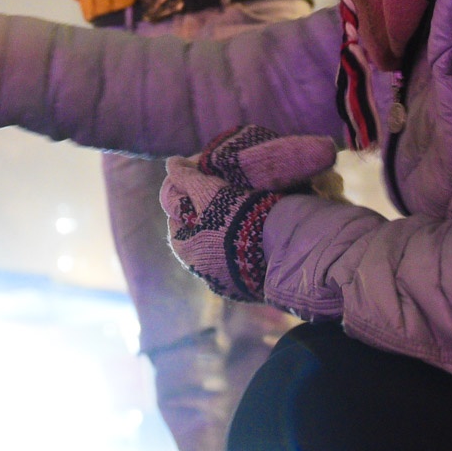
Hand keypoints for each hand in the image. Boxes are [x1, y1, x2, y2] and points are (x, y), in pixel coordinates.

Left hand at [161, 125, 337, 301]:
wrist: (280, 249)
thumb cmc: (234, 219)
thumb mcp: (208, 191)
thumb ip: (186, 177)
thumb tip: (171, 162)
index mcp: (185, 250)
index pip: (177, 217)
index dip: (187, 196)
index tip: (202, 181)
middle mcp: (202, 273)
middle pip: (200, 234)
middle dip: (208, 214)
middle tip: (225, 193)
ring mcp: (227, 284)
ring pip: (223, 249)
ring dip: (229, 231)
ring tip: (244, 209)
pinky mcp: (251, 288)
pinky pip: (244, 261)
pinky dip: (247, 246)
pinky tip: (257, 230)